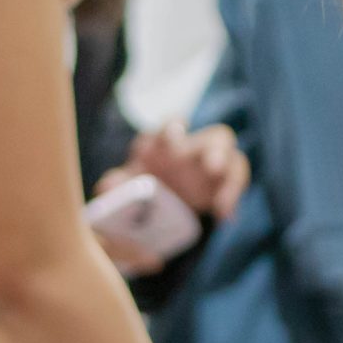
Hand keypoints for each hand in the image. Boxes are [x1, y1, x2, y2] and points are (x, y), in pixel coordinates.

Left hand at [93, 122, 248, 274]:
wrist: (152, 210)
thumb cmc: (138, 188)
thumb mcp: (125, 186)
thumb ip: (117, 184)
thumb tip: (106, 187)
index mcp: (167, 141)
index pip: (174, 124)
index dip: (174, 128)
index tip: (174, 137)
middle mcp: (196, 148)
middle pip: (217, 136)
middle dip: (216, 150)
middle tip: (212, 168)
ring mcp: (213, 164)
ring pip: (233, 158)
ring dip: (230, 178)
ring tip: (222, 204)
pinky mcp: (225, 183)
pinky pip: (236, 184)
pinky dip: (232, 198)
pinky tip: (224, 217)